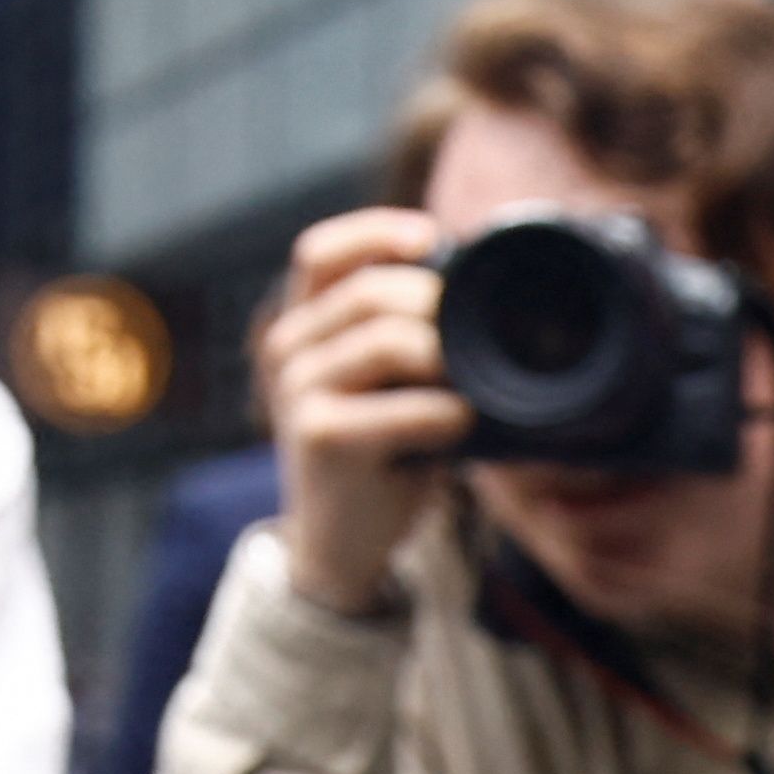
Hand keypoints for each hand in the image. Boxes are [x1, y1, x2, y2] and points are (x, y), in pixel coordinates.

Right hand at [258, 208, 468, 617]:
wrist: (338, 540)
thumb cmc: (380, 450)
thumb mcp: (384, 382)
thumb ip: (407, 333)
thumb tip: (486, 290)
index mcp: (301, 324)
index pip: (320, 251)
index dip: (375, 233)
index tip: (433, 239)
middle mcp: (287, 348)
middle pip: (371, 291)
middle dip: (438, 306)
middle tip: (479, 340)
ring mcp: (297, 391)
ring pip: (388, 341)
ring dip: (448, 358)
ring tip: (475, 385)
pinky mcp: (320, 436)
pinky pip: (403, 408)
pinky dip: (447, 413)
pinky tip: (463, 425)